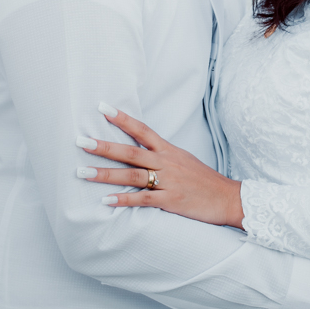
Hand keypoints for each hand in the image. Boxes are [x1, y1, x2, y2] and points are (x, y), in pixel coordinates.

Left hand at [76, 102, 244, 227]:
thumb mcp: (185, 160)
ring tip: (83, 173)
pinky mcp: (171, 200)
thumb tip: (143, 152)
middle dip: (104, 146)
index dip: (122, 118)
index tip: (102, 107)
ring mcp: (168, 181)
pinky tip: (106, 200)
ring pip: (132, 175)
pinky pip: (143, 200)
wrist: (229, 199)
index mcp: (169, 150)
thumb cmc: (205, 181)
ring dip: (105, 174)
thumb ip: (163, 156)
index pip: (142, 129)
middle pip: (130, 151)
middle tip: (81, 141)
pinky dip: (124, 199)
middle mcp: (167, 162)